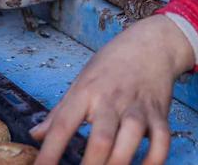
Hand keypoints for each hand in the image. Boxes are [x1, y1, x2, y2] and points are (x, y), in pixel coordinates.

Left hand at [30, 14, 195, 164]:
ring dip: (120, 163)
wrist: (150, 43)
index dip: (50, 151)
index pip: (63, 125)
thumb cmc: (111, 64)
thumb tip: (35, 135)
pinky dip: (154, 159)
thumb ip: (59, 113)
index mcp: (86, 92)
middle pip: (101, 138)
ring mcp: (137, 107)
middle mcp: (111, 100)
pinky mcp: (159, 113)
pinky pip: (162, 140)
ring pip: (131, 138)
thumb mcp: (80, 82)